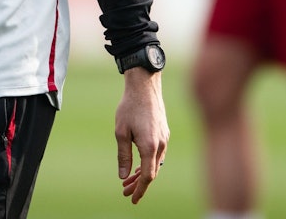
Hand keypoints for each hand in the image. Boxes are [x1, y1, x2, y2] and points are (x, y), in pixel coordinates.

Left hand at [115, 68, 168, 203]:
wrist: (144, 86)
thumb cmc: (130, 107)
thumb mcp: (121, 132)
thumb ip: (123, 156)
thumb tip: (123, 176)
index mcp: (150, 146)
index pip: (148, 176)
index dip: (140, 190)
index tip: (131, 199)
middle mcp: (161, 144)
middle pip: (152, 172)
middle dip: (139, 184)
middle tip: (125, 191)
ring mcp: (164, 138)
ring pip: (155, 163)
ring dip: (143, 173)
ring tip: (128, 180)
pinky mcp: (164, 132)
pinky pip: (158, 154)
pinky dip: (148, 162)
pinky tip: (138, 164)